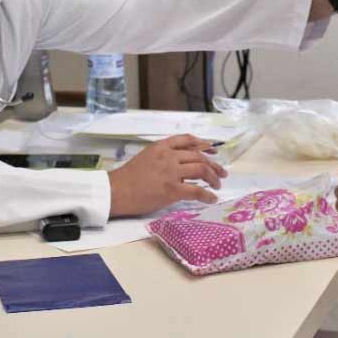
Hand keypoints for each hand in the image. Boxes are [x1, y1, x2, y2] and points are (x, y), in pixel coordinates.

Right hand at [107, 135, 227, 216]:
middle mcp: (168, 156)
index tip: (212, 150)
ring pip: (201, 170)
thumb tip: (180, 164)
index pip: (187, 140)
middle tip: (221, 172)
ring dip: (213, 177)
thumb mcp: (145, 157)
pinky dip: (207, 194)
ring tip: (217, 184)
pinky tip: (211, 198)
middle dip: (213, 164)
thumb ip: (163, 156)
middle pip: (198, 156)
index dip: (203, 144)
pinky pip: (197, 190)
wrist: (116, 191)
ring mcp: (171, 172)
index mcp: (161, 147)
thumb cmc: (128, 177)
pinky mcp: (172, 189)